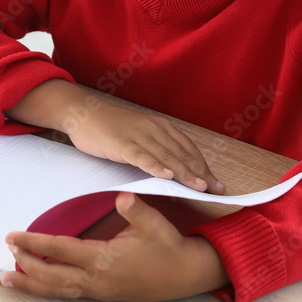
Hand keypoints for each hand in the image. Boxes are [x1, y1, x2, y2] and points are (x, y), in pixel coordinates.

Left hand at [1, 192, 228, 300]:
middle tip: (8, 252)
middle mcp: (96, 280)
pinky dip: (49, 291)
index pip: (60, 250)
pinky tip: (40, 287)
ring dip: (31, 285)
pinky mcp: (103, 296)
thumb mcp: (155, 225)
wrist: (185, 275)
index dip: (35, 243)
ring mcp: (99, 292)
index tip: (15, 236)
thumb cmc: (168, 248)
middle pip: (50, 277)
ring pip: (57, 292)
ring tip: (8, 279)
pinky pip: (69, 296)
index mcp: (104, 259)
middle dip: (26, 265)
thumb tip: (123, 196)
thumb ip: (136, 211)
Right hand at [65, 99, 225, 193]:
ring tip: (200, 187)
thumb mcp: (139, 135)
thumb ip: (155, 150)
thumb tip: (173, 172)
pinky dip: (155, 166)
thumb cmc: (111, 128)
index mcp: (161, 127)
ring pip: (166, 156)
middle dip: (201, 173)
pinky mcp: (122, 143)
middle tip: (217, 190)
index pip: (188, 149)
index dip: (204, 167)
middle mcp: (154, 129)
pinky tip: (166, 176)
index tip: (217, 184)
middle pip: (182, 154)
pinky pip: (141, 156)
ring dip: (184, 173)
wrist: (83, 112)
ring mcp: (138, 135)